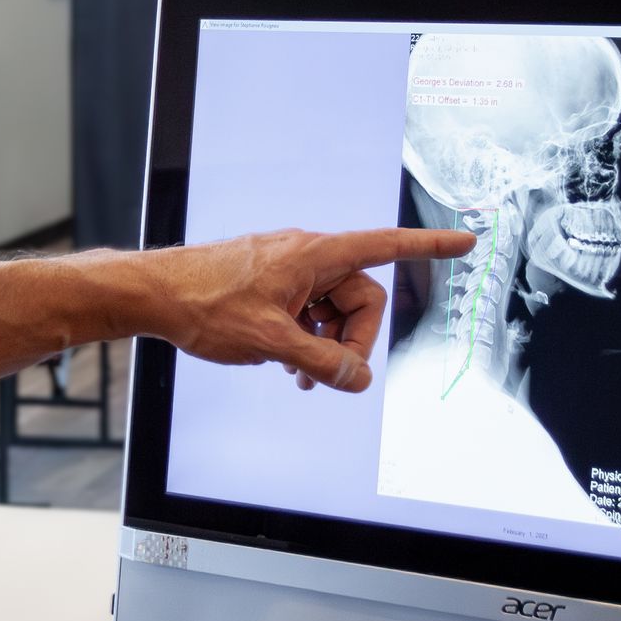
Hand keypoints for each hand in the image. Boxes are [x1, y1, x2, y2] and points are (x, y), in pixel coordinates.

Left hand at [134, 225, 475, 392]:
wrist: (154, 294)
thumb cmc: (206, 304)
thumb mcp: (271, 341)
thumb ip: (322, 362)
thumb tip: (358, 379)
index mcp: (315, 254)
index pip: (387, 245)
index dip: (430, 245)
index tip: (466, 241)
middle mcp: (307, 256)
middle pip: (360, 297)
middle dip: (352, 338)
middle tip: (324, 373)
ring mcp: (288, 271)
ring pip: (332, 310)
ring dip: (325, 345)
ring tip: (297, 375)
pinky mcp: (271, 285)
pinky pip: (307, 312)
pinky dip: (305, 339)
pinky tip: (285, 366)